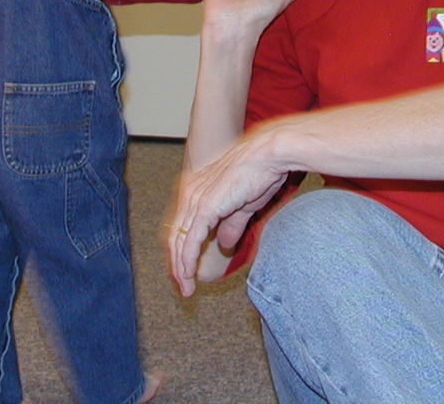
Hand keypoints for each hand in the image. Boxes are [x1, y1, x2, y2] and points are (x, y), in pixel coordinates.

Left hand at [166, 124, 291, 296]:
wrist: (269, 154)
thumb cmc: (260, 172)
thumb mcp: (243, 205)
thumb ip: (231, 224)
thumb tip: (225, 243)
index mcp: (195, 189)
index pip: (179, 226)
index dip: (180, 251)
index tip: (184, 272)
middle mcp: (189, 193)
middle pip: (173, 236)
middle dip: (175, 265)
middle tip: (182, 287)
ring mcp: (195, 199)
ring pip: (178, 242)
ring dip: (180, 269)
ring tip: (186, 290)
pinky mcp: (204, 207)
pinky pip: (189, 242)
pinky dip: (187, 262)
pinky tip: (189, 276)